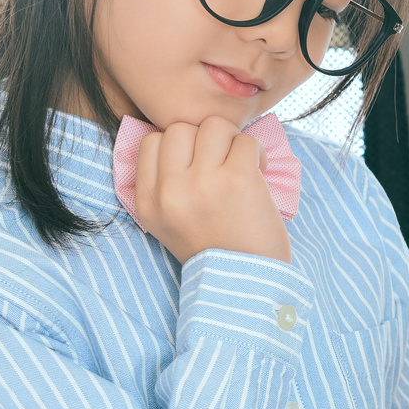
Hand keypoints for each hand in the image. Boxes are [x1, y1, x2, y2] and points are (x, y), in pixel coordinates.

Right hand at [131, 116, 290, 263]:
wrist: (246, 283)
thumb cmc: (215, 249)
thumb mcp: (167, 223)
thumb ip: (163, 184)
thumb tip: (181, 137)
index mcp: (149, 202)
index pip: (151, 141)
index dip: (178, 144)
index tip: (197, 162)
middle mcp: (170, 191)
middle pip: (180, 128)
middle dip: (205, 138)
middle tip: (221, 161)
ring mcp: (203, 182)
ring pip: (213, 125)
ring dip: (231, 140)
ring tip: (240, 164)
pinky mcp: (238, 179)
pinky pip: (245, 141)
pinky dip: (256, 152)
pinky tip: (259, 171)